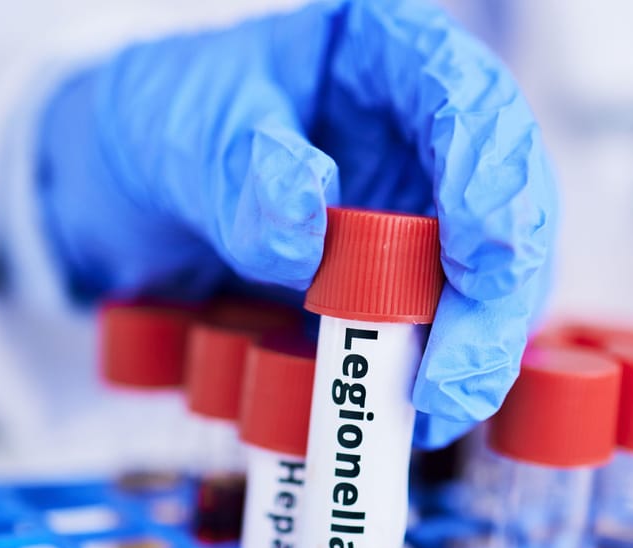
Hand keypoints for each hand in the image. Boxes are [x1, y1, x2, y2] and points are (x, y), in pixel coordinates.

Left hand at [37, 0, 557, 446]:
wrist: (123, 196)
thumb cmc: (160, 129)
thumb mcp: (180, 135)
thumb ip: (240, 175)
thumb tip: (307, 230)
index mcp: (384, 53)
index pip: (469, 96)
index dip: (492, 177)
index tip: (477, 258)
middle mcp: (424, 126)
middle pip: (509, 199)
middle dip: (497, 294)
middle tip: (455, 379)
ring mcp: (426, 203)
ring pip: (498, 271)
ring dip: (480, 346)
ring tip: (435, 409)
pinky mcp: (410, 274)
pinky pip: (451, 322)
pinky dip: (440, 369)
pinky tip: (417, 409)